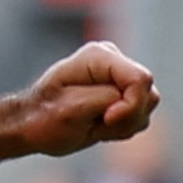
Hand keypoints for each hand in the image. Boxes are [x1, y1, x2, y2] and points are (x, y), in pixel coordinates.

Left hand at [0, 41, 159, 155]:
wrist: (34, 124)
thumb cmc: (45, 116)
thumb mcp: (72, 109)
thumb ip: (108, 98)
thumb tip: (133, 99)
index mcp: (99, 56)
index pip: (140, 79)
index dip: (129, 107)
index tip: (105, 120)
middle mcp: (113, 60)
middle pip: (147, 94)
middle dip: (126, 118)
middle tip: (95, 124)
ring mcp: (120, 75)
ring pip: (148, 106)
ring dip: (124, 125)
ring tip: (95, 125)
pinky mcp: (125, 91)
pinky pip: (142, 114)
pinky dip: (124, 127)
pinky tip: (100, 125)